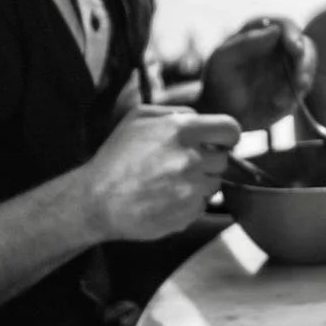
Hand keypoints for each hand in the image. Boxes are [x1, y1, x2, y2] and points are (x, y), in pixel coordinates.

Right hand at [82, 106, 240, 241]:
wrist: (94, 201)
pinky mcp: (188, 213)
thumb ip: (174, 112)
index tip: (221, 141)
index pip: (230, 128)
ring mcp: (191, 189)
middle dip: (208, 159)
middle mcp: (191, 159)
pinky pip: (202, 204)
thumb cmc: (115, 157)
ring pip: (214, 183)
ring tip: (169, 182)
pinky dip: (189, 202)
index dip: (227, 135)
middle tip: (183, 164)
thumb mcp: (137, 119)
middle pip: (223, 159)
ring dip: (199, 182)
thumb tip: (200, 118)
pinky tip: (166, 199)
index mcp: (181, 131)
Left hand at [197, 16, 316, 130]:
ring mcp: (289, 66)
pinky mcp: (294, 86)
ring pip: (308, 66)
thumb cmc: (219, 81)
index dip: (292, 34)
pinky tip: (278, 104)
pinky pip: (303, 88)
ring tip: (286, 97)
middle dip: (305, 61)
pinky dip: (294, 95)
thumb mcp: (223, 60)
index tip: (295, 48)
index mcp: (261, 33)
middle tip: (301, 80)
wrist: (222, 111)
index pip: (284, 26)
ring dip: (303, 80)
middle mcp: (280, 47)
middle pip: (304, 45)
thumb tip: (275, 30)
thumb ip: (245, 43)